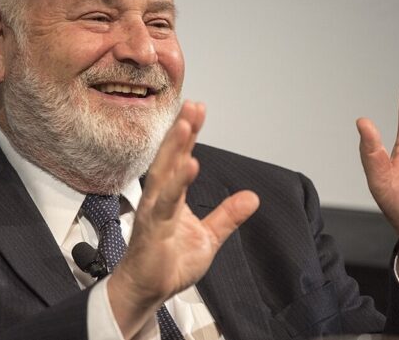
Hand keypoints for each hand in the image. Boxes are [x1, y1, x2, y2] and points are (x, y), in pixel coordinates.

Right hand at [107, 101, 259, 336]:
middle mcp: (160, 199)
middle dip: (180, 132)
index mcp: (172, 197)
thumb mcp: (208, 237)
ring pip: (164, 175)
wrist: (147, 292)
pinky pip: (165, 204)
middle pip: (170, 159)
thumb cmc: (169, 264)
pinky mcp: (152, 230)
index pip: (181, 159)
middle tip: (192, 106)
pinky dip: (177, 184)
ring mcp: (154, 212)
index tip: (197, 109)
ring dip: (175, 148)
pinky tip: (189, 166)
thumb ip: (227, 215)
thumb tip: (252, 197)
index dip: (189, 135)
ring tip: (186, 125)